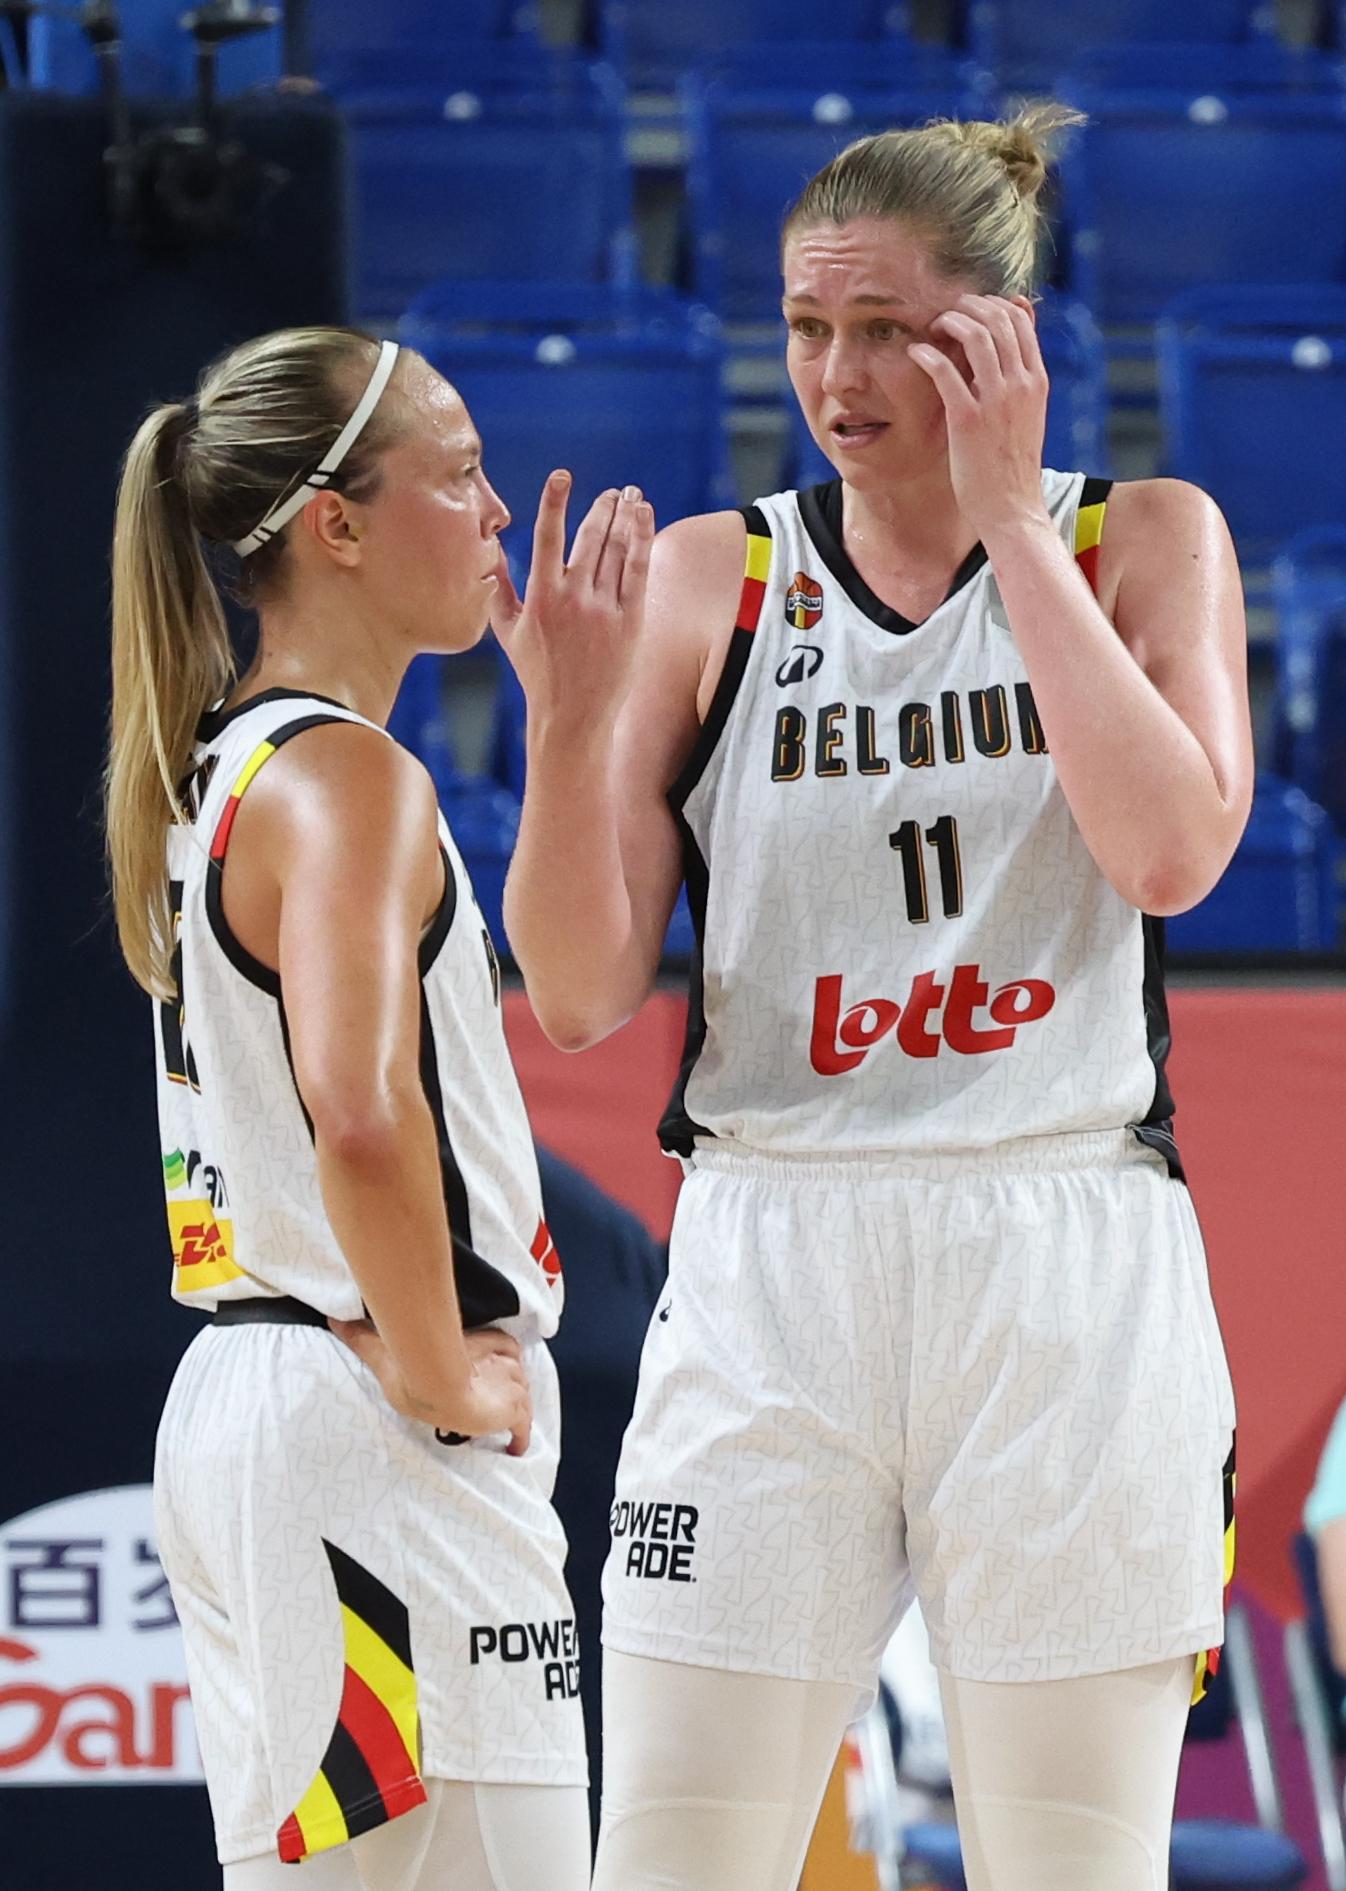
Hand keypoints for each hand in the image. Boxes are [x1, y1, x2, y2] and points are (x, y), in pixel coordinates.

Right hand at [330, 1320, 532, 1455]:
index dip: (495, 1359)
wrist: (437, 1386)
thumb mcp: (385, 1351)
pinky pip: (523, 1425)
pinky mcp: (514, 1409)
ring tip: (496, 1415)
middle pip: (512, 1371)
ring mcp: (509, 1385)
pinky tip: (516, 1448)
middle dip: (502, 1382)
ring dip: (510, 1403)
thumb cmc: (414, 1369)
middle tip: (489, 1395)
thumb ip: (363, 1336)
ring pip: (519, 1393)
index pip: (500, 1347)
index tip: (485, 1371)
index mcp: (474, 1347)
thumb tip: (333, 1321)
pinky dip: (521, 1436)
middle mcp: (496, 1363)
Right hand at [490, 474, 654, 733]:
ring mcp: (605, 609)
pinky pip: (639, 569)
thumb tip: (488, 552)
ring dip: (624, 515)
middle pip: (590, 537)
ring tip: (629, 497)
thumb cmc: (537, 674)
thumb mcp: (506, 632)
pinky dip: (642, 537)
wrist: (572, 718)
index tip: (561, 475)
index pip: (547, 536)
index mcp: (541, 597)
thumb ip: (498, 588)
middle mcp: (574, 599)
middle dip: (602, 507)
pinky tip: (644, 515)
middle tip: (611, 492)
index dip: (554, 502)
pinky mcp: (631, 621)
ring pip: (617, 548)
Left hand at [908, 294, 1051, 543]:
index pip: (1020, 320)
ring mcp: (996, 400)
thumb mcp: (1027, 416)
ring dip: (949, 322)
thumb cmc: (1012, 465)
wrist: (1012, 508)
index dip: (991, 304)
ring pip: (976, 335)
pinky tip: (915, 353)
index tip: (969, 310)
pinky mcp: (968, 420)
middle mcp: (1021, 384)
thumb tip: (1009, 357)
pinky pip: (945, 371)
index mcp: (1036, 381)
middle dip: (968, 306)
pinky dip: (927, 354)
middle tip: (945, 313)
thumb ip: (1019, 383)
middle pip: (998, 319)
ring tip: (931, 327)